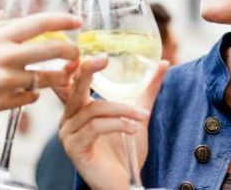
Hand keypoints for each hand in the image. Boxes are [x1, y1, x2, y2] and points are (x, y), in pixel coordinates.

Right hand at [0, 12, 81, 126]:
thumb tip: (2, 13)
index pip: (39, 23)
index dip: (62, 20)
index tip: (77, 21)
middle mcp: (5, 56)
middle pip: (52, 50)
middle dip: (72, 52)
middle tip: (77, 55)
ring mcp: (7, 81)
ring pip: (47, 78)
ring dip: (59, 77)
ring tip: (62, 76)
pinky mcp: (5, 102)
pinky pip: (32, 97)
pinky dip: (35, 94)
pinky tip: (32, 92)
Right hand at [58, 57, 167, 189]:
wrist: (124, 183)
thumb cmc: (124, 151)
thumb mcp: (136, 114)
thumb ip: (146, 90)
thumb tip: (163, 64)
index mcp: (77, 109)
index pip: (67, 83)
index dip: (71, 67)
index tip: (82, 53)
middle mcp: (67, 119)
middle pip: (74, 89)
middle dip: (87, 71)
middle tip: (103, 58)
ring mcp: (68, 134)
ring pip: (94, 109)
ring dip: (122, 110)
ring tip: (142, 115)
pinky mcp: (75, 148)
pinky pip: (96, 127)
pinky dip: (118, 124)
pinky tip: (133, 129)